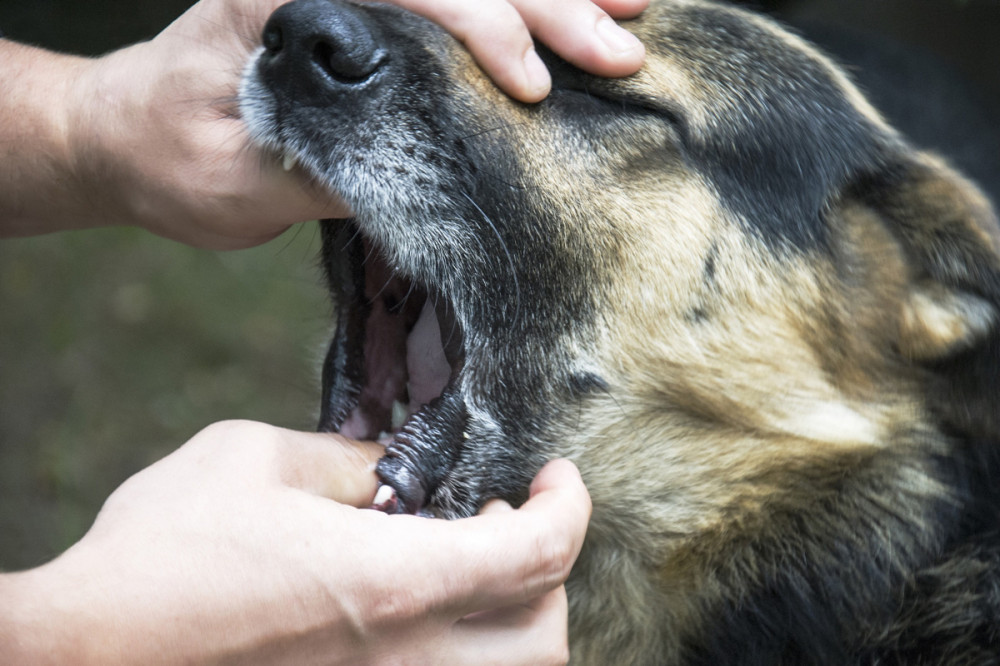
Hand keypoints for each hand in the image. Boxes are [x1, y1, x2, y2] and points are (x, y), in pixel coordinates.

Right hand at [0, 421, 590, 664]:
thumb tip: (391, 469)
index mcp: (397, 583)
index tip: (556, 476)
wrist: (83, 657)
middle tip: (501, 517)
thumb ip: (344, 460)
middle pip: (546, 636)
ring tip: (460, 565)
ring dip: (510, 621)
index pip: (540, 553)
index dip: (568, 505)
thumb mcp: (253, 463)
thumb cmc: (161, 559)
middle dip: (547, 571)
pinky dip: (458, 651)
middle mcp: (409, 659)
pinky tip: (409, 610)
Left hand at [58, 0, 645, 248]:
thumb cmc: (171, 155)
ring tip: (634, 6)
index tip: (535, 87)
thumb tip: (428, 171)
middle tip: (622, 47)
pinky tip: (575, 5)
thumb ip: (328, 170)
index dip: (480, 32)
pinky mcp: (364, 8)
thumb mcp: (235, 178)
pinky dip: (517, 5)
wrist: (130, 130)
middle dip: (544, 4)